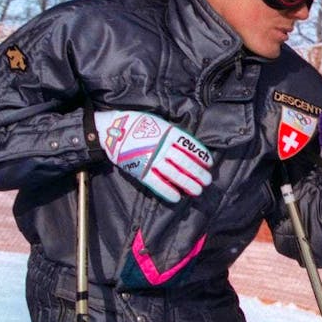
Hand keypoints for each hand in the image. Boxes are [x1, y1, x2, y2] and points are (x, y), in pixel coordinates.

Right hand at [93, 110, 212, 202]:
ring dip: (188, 183)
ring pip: (174, 174)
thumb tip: (187, 146)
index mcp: (169, 133)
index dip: (201, 156)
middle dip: (198, 173)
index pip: (190, 146)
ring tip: (198, 191)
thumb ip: (172, 134)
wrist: (113, 129)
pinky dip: (168, 191)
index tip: (209, 164)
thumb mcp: (159, 123)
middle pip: (185, 162)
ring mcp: (152, 159)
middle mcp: (163, 147)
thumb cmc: (138, 124)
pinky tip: (177, 197)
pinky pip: (157, 183)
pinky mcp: (141, 170)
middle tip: (207, 181)